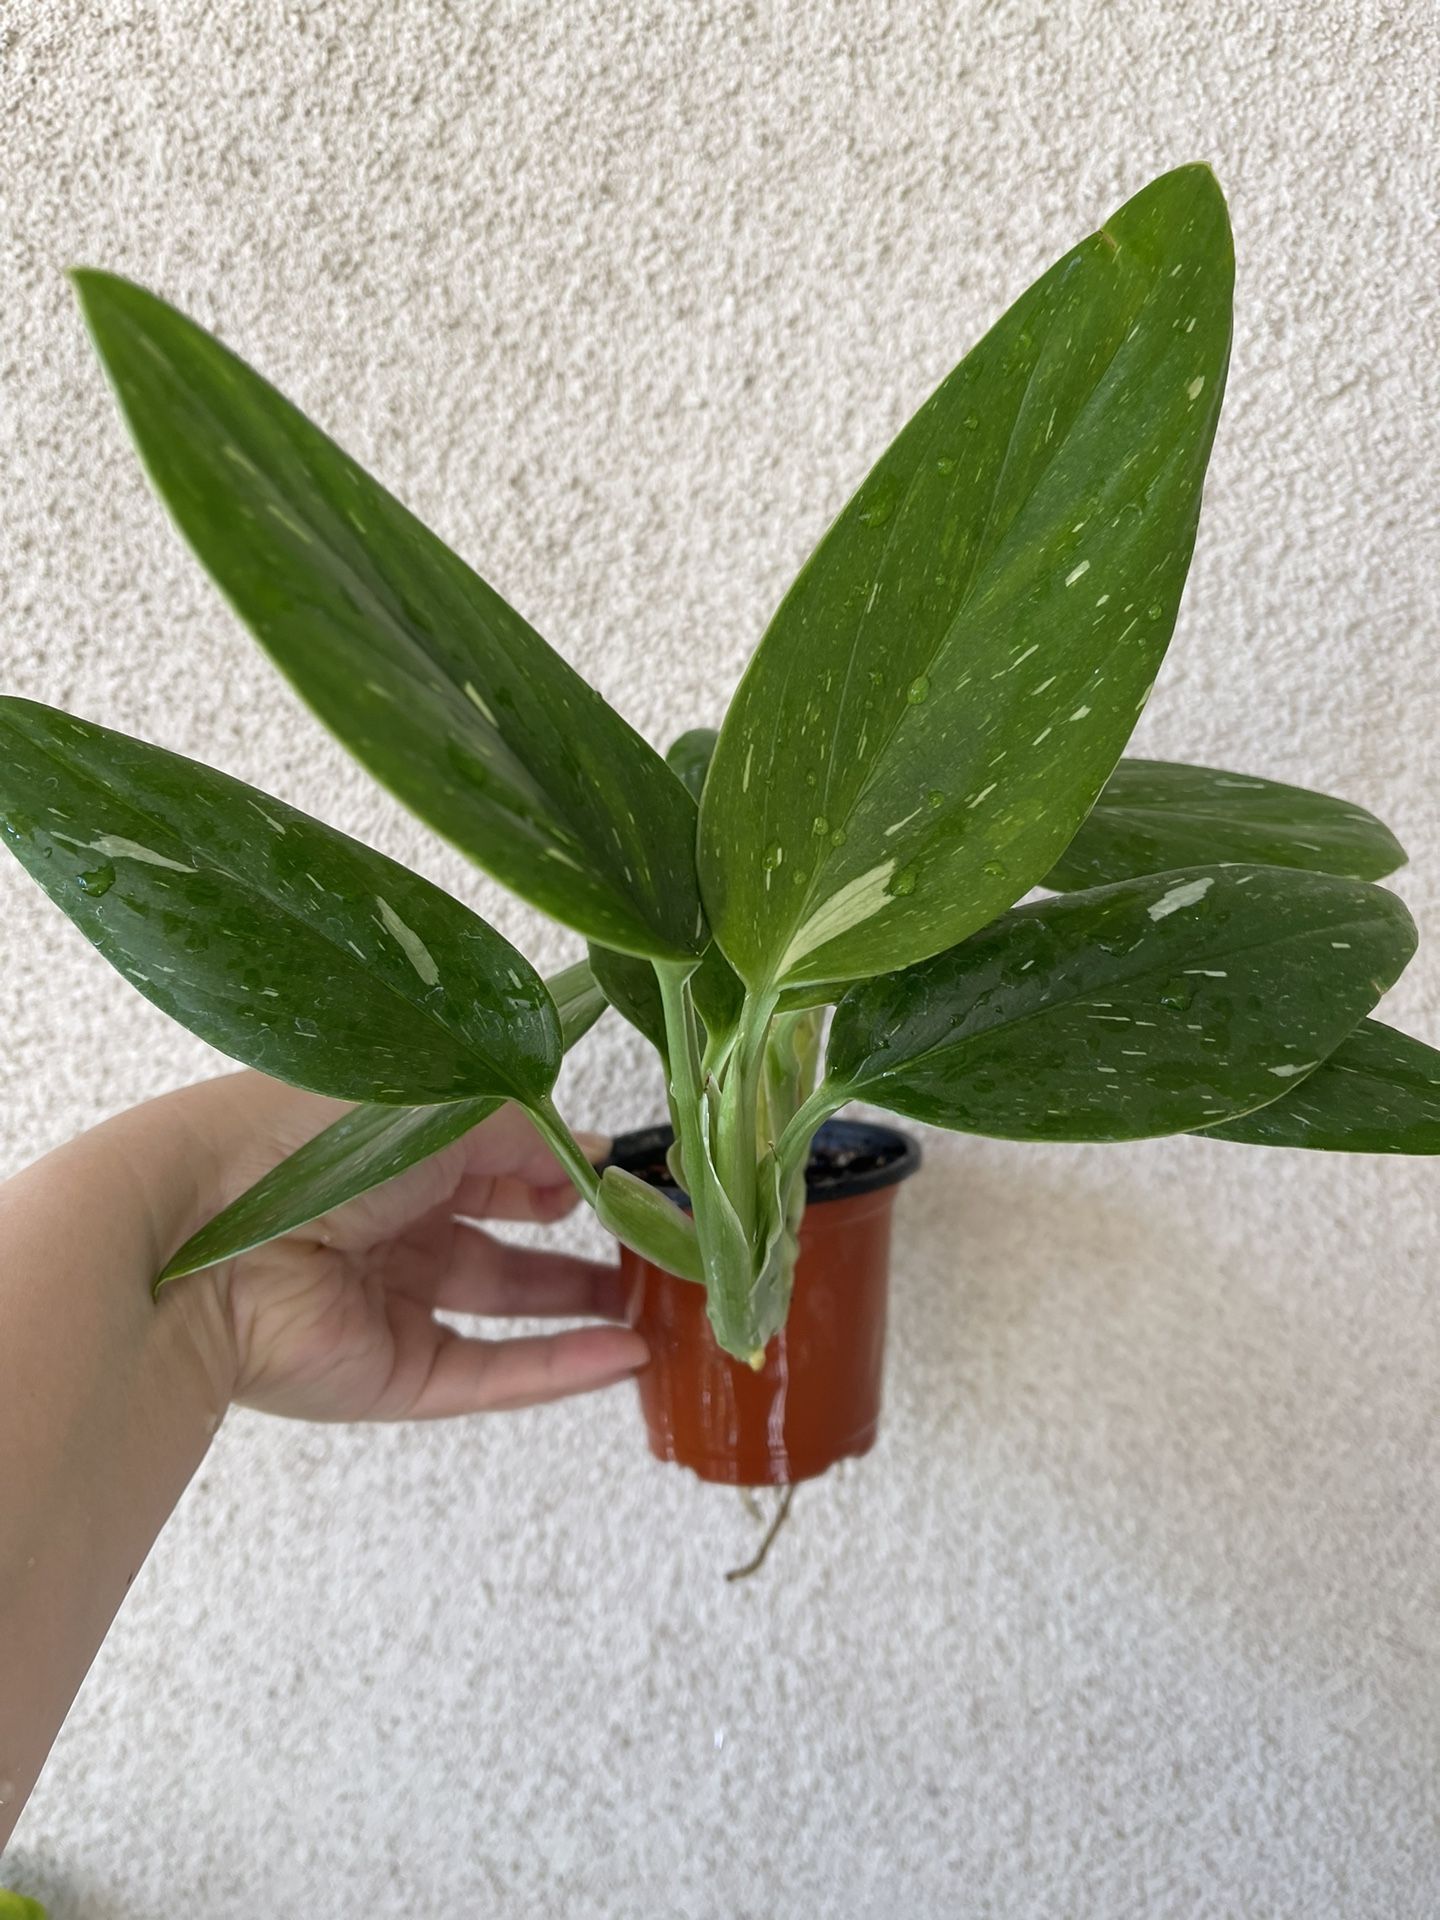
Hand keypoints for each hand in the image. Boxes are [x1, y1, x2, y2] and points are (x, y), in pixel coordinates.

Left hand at [143, 1071, 646, 1422]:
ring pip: (505, 1308)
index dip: (558, 1165)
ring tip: (657, 1302)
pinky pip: (491, 1373)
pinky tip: (626, 1353)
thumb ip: (526, 1131)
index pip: (493, 1157)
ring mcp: (394, 1302)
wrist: (207, 1241)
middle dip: (579, 1239)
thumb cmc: (317, 1144)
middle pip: (504, 1236)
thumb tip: (590, 1157)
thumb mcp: (445, 1109)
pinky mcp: (394, 1374)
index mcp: (393, 1147)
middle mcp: (393, 1222)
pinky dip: (560, 1367)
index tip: (626, 1174)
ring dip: (580, 1305)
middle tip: (654, 1243)